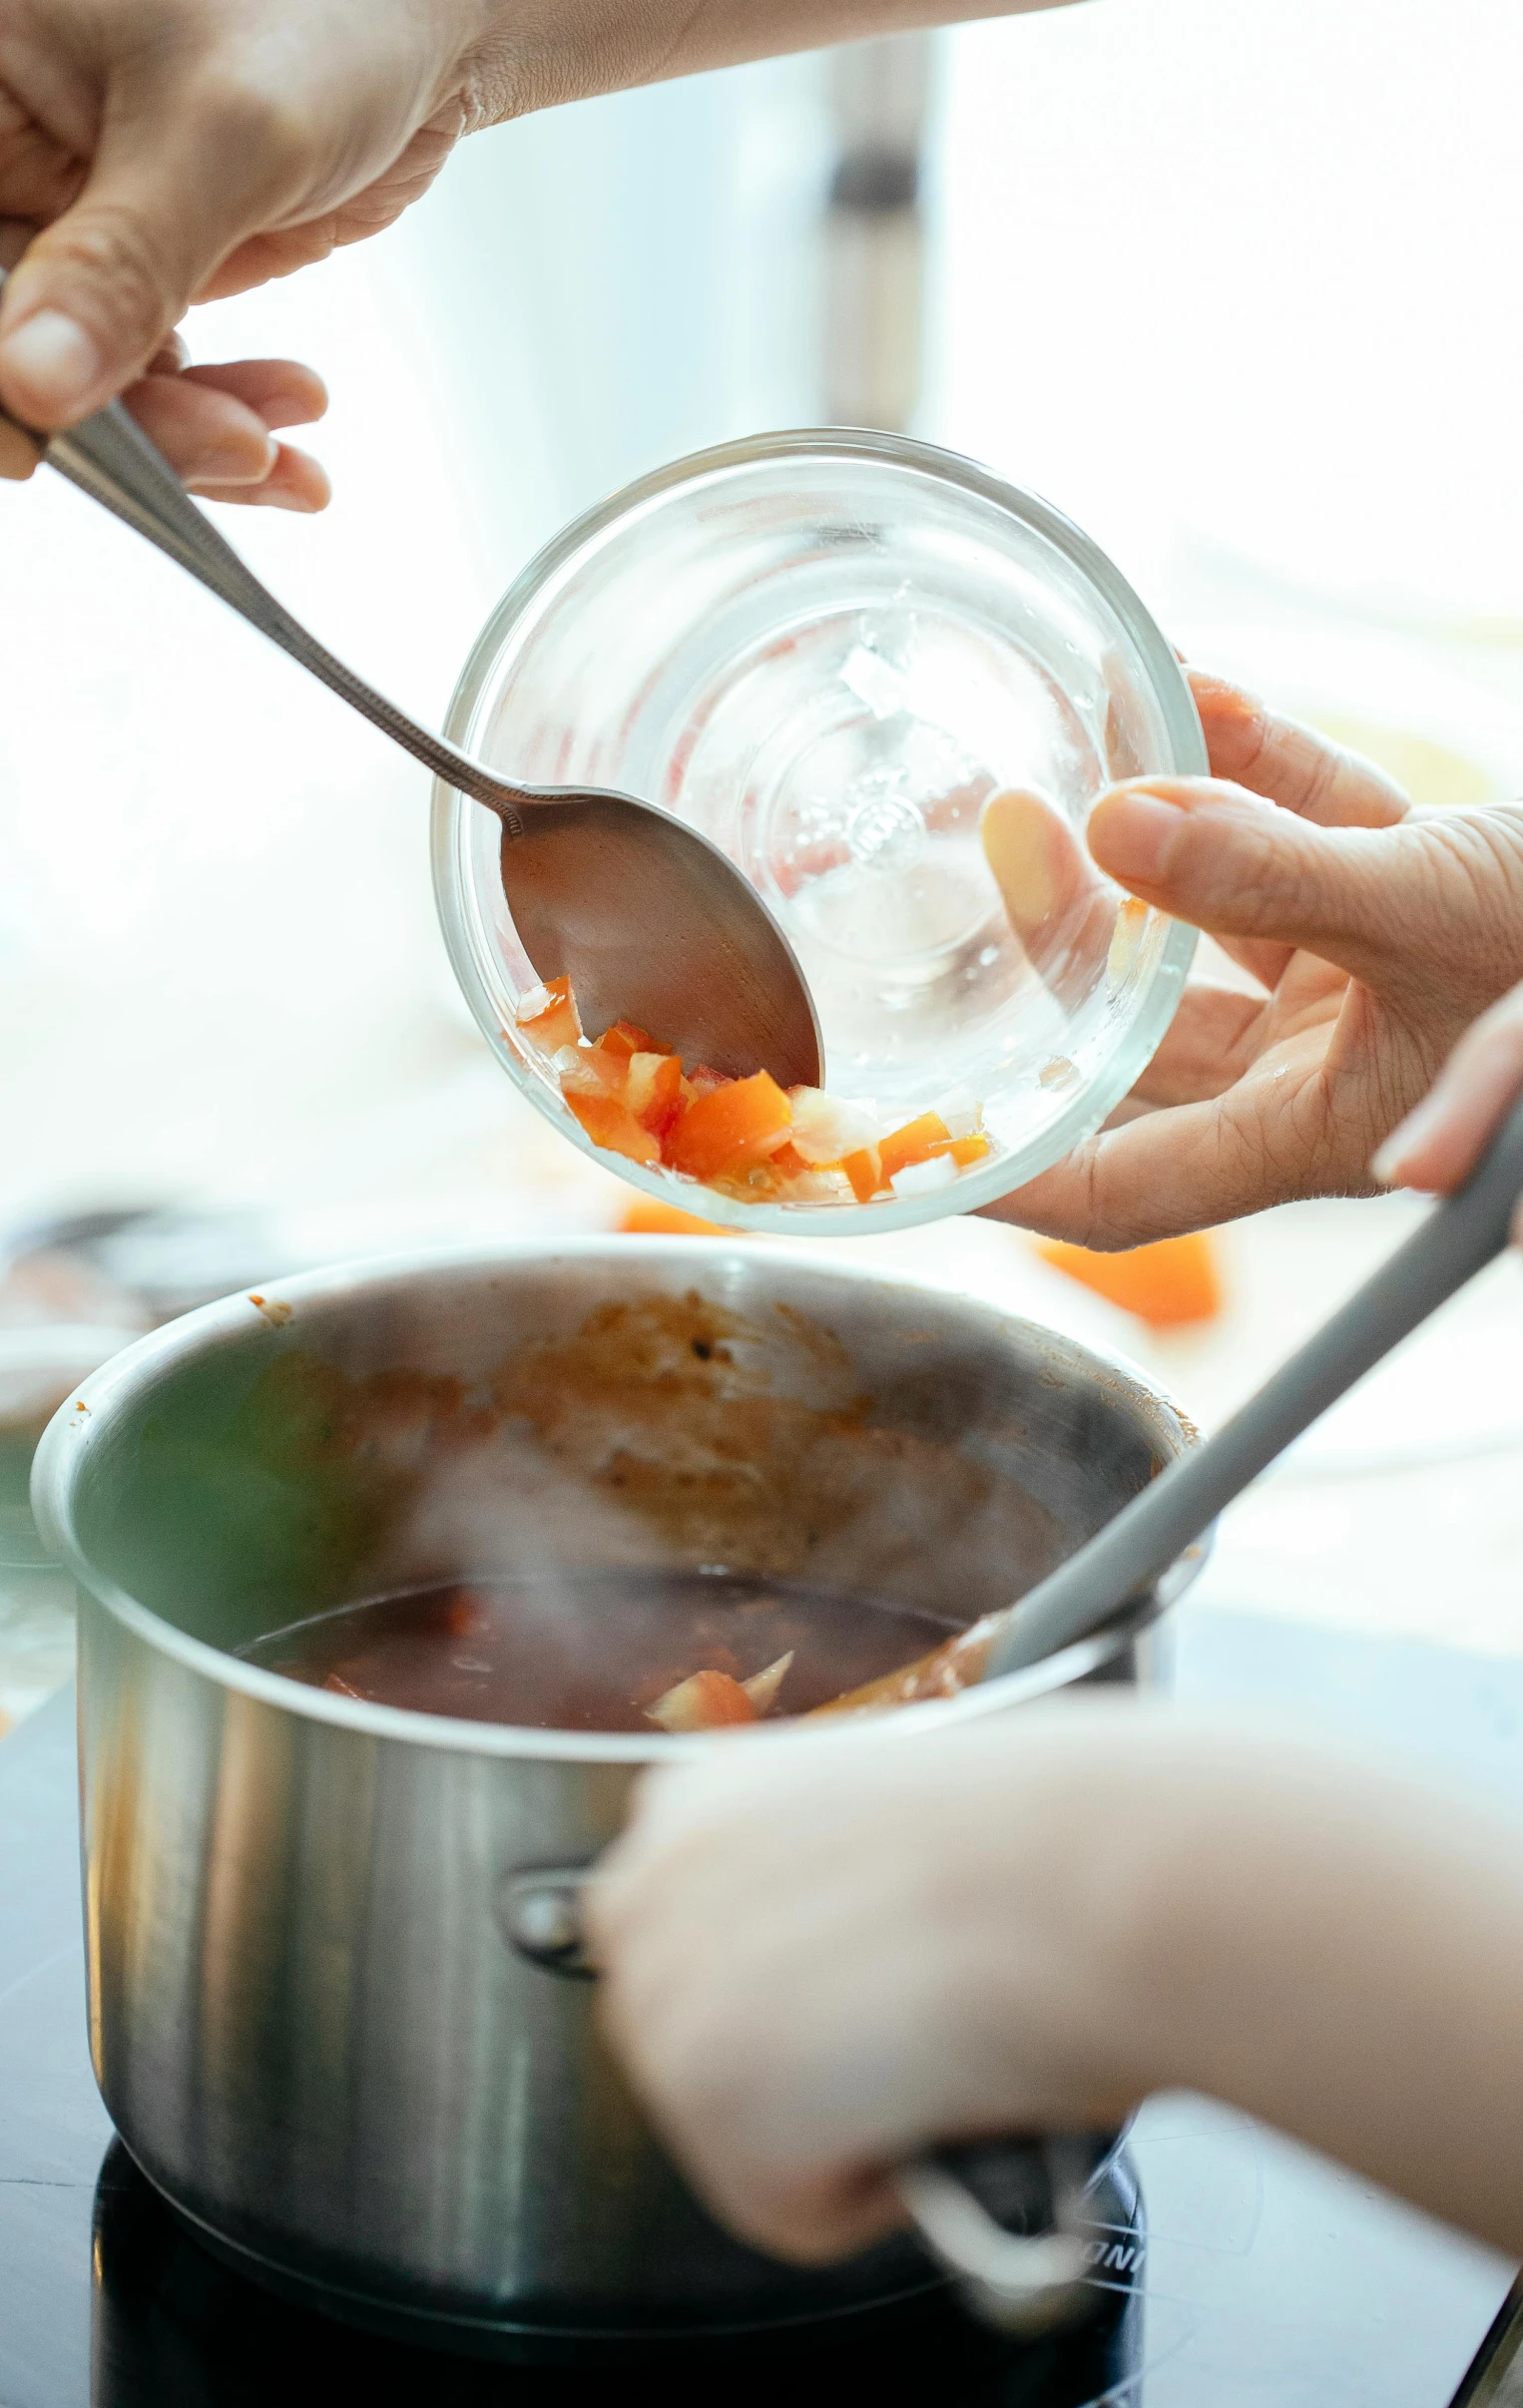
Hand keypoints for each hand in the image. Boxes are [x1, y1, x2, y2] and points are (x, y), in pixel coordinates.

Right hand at [0, 0, 1018, 502]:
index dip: (5, 388)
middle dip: (116, 420)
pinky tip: (293, 447)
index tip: (60, 457)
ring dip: (184, 441)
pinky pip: (152, 366)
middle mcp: (18, 153)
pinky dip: (220, 418)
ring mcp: (81, 206)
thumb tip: (27, 402)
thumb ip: (121, 271)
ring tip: (284, 459)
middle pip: (11, 340)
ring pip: (83, 373)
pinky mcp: (157, 246)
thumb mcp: (223, 133)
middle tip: (228, 471)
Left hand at [588, 1704, 1522, 2268]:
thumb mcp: (894, 1823)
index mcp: (692, 1796)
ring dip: (839, 2124)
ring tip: (935, 2046)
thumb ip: (819, 1888)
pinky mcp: (714, 2108)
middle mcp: (648, 1885)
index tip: (872, 1979)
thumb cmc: (1054, 1834)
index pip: (692, 1942)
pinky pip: (789, 2210)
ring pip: (741, 2136)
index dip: (797, 1984)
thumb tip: (837, 1971)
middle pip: (694, 2043)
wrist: (1095, 1870)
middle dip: (800, 2062)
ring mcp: (667, 1999)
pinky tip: (930, 2094)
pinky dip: (870, 2190)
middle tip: (916, 2027)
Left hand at [983, 672, 1522, 1245]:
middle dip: (1067, 938)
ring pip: (1213, 909)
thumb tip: (1115, 821)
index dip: (1015, 1175)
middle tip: (1007, 835)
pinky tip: (1189, 682)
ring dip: (1150, 826)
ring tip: (1074, 747)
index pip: (1122, 1189)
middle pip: (1143, 1026)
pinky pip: (1298, 819)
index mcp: (1311, 1130)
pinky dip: (1251, 756)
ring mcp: (1353, 975)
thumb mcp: (1422, 915)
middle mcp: (1318, 1065)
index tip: (910, 1143)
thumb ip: (1272, 876)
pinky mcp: (1397, 885)